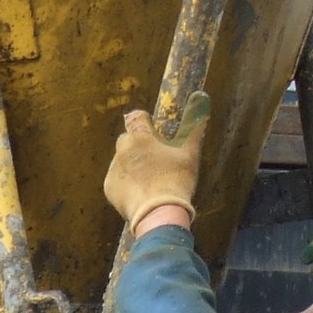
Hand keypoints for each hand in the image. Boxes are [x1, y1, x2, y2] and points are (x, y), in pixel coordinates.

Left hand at [102, 94, 210, 235]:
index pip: (136, 118)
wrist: (158, 213)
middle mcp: (123, 150)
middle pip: (127, 139)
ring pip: (122, 161)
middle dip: (137, 146)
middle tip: (155, 160)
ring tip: (150, 181)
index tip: (151, 128)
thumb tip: (202, 98)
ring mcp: (114, 169)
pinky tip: (141, 193)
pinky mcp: (110, 188)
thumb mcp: (189, 154)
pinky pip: (117, 180)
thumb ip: (194, 126)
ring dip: (132, 166)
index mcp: (141, 138)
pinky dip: (126, 184)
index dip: (144, 121)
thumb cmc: (176, 181)